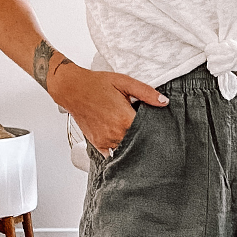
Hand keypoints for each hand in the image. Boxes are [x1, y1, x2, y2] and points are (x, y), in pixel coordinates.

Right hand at [51, 64, 167, 153]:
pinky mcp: (97, 143)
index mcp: (124, 119)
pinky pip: (112, 154)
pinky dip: (118, 150)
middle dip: (143, 138)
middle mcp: (115, 133)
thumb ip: (146, 93)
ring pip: (126, 149)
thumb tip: (164, 102)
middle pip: (138, 142)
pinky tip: (121, 141)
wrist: (72, 89)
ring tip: (133, 135)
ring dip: (131, 144)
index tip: (160, 129)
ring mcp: (105, 140)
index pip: (147, 132)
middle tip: (147, 132)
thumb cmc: (97, 84)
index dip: (154, 130)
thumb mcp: (125, 82)